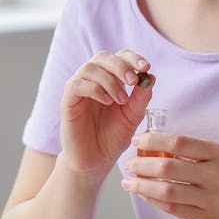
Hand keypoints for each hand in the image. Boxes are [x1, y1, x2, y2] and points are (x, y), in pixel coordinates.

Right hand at [58, 50, 153, 179]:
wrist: (95, 161)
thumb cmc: (113, 137)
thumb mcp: (133, 116)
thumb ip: (141, 97)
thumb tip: (150, 76)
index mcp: (110, 79)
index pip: (119, 56)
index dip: (132, 58)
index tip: (146, 67)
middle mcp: (93, 80)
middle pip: (103, 56)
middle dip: (120, 65)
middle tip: (133, 81)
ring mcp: (79, 89)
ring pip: (89, 68)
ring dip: (109, 80)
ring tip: (121, 100)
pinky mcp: (68, 101)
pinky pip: (76, 85)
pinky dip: (94, 89)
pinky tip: (107, 102)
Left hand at [122, 133, 218, 218]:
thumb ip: (194, 152)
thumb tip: (156, 147)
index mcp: (217, 153)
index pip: (178, 142)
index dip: (153, 140)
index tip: (138, 140)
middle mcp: (214, 175)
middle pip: (167, 168)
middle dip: (141, 165)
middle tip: (128, 163)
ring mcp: (211, 199)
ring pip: (167, 192)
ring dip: (142, 186)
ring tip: (129, 182)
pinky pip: (174, 210)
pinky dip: (154, 201)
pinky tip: (145, 195)